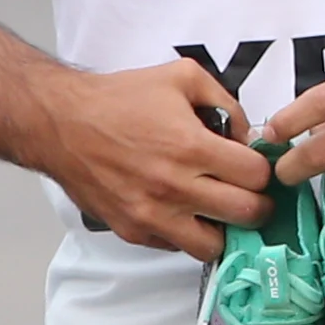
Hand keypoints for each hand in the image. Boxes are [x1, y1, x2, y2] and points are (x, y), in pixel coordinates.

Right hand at [34, 61, 270, 260]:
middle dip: (257, 203)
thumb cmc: (118, 99)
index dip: (263, 170)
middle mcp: (174, 187)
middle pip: (246, 215)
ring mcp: (152, 215)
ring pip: (214, 246)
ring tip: (219, 210)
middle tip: (251, 193)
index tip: (255, 165)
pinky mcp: (133, 231)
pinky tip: (185, 211)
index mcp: (191, 147)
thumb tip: (247, 136)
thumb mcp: (183, 77)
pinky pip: (177, 247)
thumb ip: (226, 102)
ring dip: (224, 229)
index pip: (256, 176)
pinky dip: (188, 234)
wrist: (61, 123)